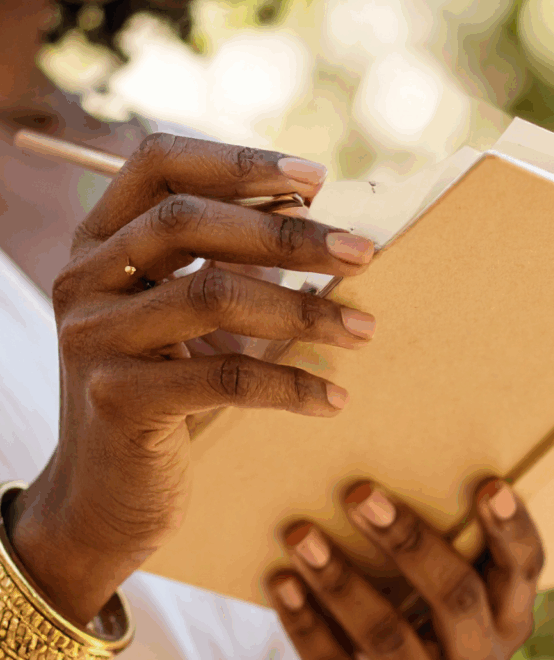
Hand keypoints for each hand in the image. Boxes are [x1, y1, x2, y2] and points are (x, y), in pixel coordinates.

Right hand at [11, 134, 375, 623]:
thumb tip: (318, 222)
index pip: (157, 164)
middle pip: (186, 222)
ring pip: (210, 294)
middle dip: (288, 233)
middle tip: (363, 253)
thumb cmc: (162, 392)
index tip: (315, 180)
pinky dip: (289, 382)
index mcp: (99, 240)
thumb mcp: (179, 315)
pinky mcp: (117, 400)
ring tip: (363, 328)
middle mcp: (84, 278)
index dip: (236, 163)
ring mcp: (93, 338)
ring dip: (302, 308)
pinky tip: (332, 396)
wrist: (104, 497)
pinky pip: (223, 376)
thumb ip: (220, 261)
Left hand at [265, 478, 543, 659]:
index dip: (512, 530)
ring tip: (300, 536)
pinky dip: (305, 624)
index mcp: (505, 624)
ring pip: (388, 636)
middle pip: (456, 598)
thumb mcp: (426, 596)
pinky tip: (282, 584)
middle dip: (407, 541)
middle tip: (359, 494)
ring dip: (339, 580)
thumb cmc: (400, 624)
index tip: (489, 485)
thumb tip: (374, 482)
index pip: (524, 572)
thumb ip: (426, 553)